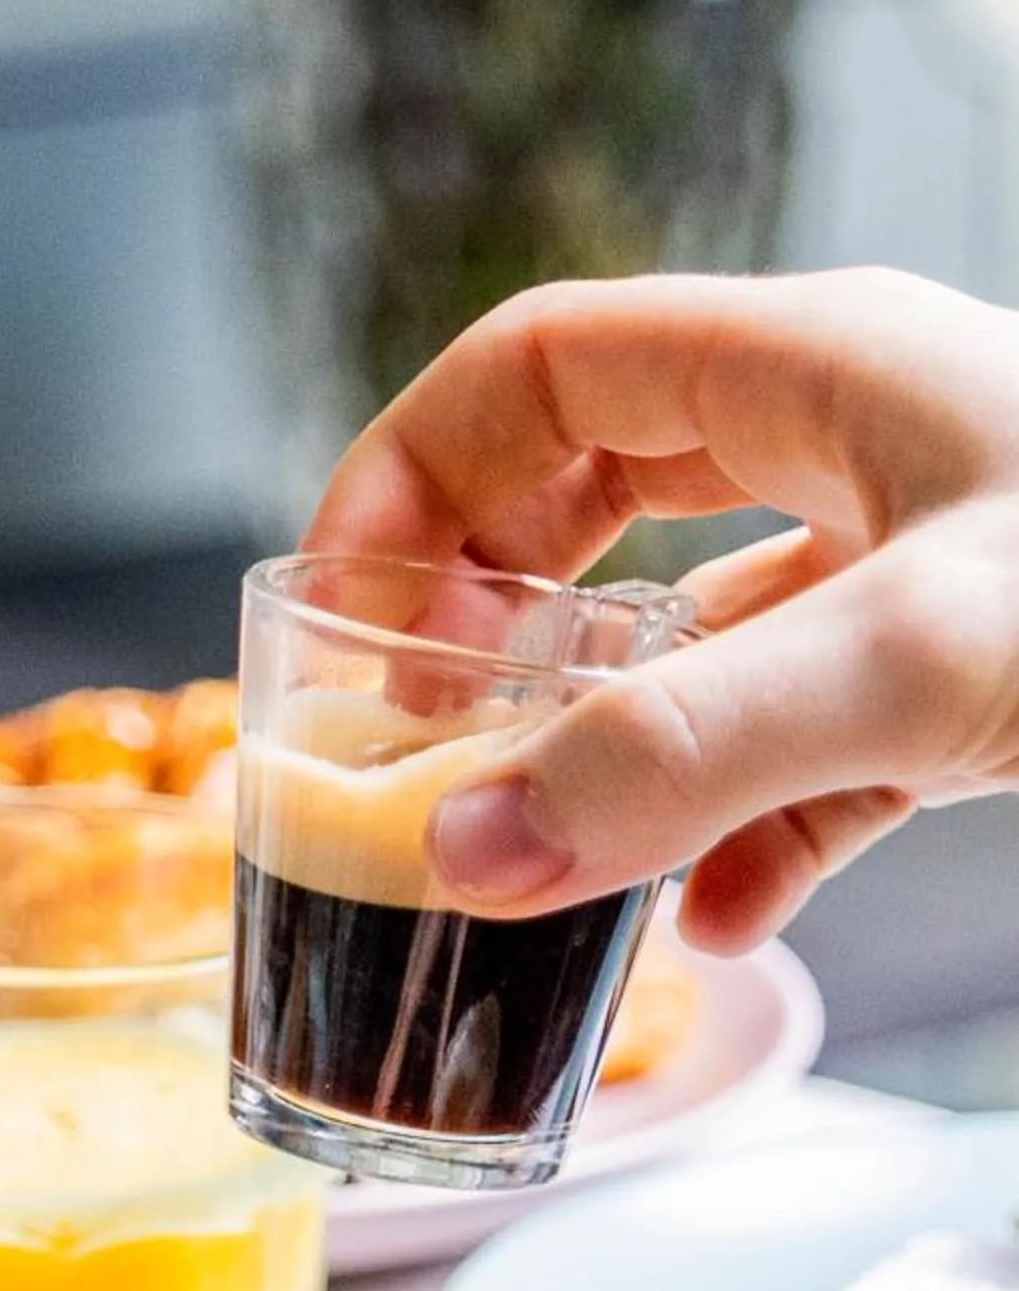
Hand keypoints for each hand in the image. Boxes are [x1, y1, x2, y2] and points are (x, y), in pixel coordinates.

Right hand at [305, 267, 1018, 950]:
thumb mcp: (915, 654)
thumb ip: (684, 753)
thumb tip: (464, 849)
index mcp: (809, 374)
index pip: (533, 369)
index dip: (403, 479)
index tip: (336, 618)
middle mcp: (849, 452)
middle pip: (582, 498)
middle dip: (476, 621)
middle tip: (415, 731)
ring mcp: (910, 571)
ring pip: (690, 648)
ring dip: (599, 755)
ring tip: (539, 848)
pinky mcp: (969, 688)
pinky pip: (807, 763)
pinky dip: (739, 848)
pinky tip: (716, 920)